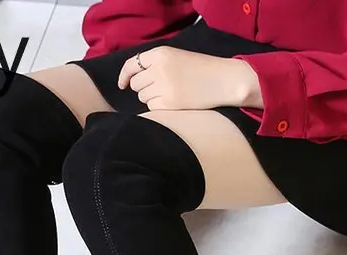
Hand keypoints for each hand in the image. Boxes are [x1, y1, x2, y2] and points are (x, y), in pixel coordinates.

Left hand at [117, 47, 261, 110]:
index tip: (123, 84)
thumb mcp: (176, 57)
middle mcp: (159, 69)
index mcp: (160, 54)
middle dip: (143, 88)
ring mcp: (164, 87)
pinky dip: (159, 107)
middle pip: (136, 84)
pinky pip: (152, 108)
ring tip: (170, 93)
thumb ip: (155, 64)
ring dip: (151, 98)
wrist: (223, 80)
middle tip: (159, 88)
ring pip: (143, 97)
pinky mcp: (170, 103)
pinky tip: (173, 102)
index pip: (132, 65)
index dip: (124, 76)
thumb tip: (132, 80)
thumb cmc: (201, 69)